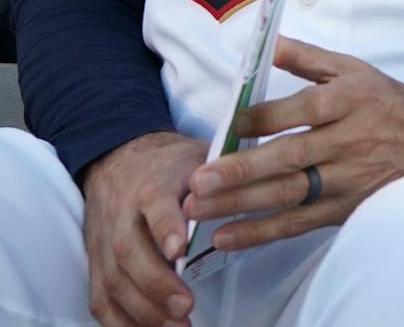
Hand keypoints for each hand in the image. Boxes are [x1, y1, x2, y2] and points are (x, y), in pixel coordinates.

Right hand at [80, 130, 205, 326]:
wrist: (118, 159)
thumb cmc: (167, 164)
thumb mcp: (197, 156)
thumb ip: (220, 175)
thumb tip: (247, 187)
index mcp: (152, 184)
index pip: (155, 204)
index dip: (165, 227)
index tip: (180, 250)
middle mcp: (122, 214)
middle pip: (128, 251)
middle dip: (155, 284)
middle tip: (186, 305)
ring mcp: (103, 241)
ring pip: (112, 280)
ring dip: (142, 310)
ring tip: (176, 325)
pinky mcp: (96, 263)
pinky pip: (100, 298)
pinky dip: (119, 322)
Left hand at [181, 37, 403, 250]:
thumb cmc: (389, 104)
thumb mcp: (355, 70)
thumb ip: (308, 58)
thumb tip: (267, 43)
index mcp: (349, 101)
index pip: (301, 109)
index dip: (262, 118)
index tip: (230, 124)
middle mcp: (348, 141)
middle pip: (289, 157)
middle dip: (241, 171)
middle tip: (199, 179)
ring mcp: (347, 179)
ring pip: (288, 194)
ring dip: (241, 203)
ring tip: (198, 209)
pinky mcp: (345, 208)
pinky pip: (299, 223)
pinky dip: (262, 232)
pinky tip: (227, 236)